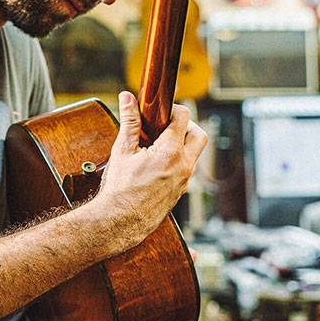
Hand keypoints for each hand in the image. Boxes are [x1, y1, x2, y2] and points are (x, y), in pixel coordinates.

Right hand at [91, 91, 206, 248]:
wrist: (119, 222)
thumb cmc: (119, 190)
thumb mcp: (122, 151)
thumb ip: (128, 122)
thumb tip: (127, 98)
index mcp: (170, 152)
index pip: (183, 117)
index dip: (171, 109)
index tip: (159, 112)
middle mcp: (183, 166)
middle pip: (200, 134)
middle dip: (186, 125)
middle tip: (166, 126)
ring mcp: (185, 180)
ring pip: (194, 153)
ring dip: (181, 144)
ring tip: (157, 145)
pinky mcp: (181, 191)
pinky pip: (187, 169)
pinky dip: (177, 160)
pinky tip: (156, 163)